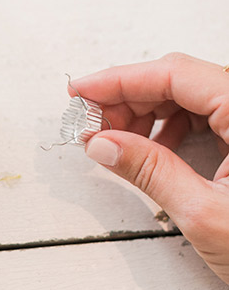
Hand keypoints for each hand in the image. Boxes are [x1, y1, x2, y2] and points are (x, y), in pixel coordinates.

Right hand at [71, 53, 228, 283]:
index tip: (80, 93)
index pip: (175, 74)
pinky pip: (209, 117)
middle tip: (88, 125)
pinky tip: (151, 152)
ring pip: (192, 97)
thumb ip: (151, 171)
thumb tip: (102, 143)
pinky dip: (173, 129)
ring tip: (114, 142)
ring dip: (147, 114)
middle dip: (129, 99)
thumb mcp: (206, 215)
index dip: (120, 80)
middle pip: (181, 81)